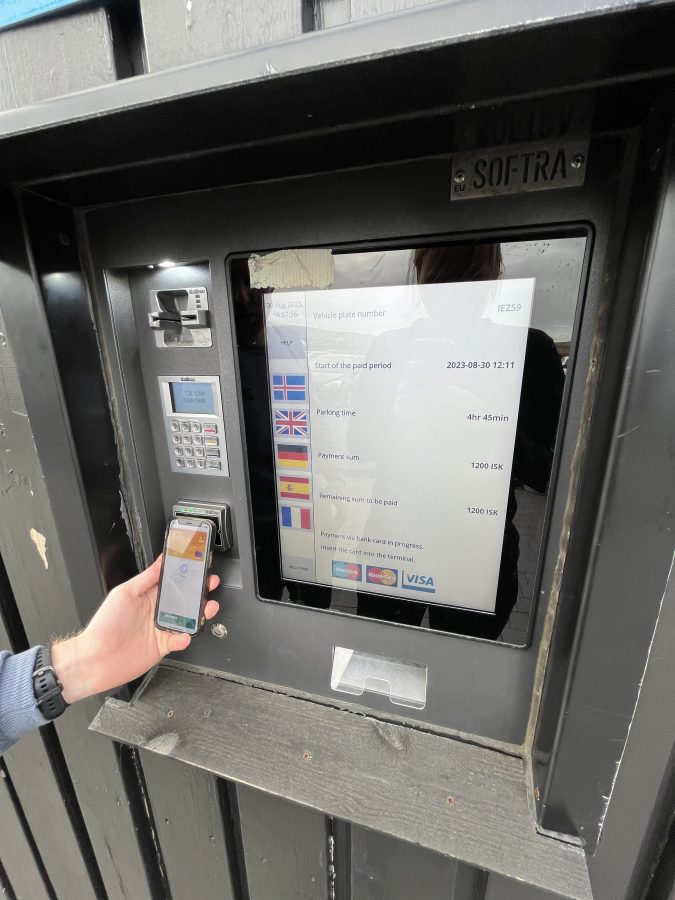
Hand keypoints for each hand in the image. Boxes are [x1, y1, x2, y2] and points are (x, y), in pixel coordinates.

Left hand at [52, 557, 219, 703]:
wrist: (96, 659)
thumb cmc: (104, 625)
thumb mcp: (125, 593)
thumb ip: (146, 578)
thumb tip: (160, 560)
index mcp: (147, 596)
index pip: (171, 582)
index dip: (186, 575)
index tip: (198, 566)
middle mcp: (155, 612)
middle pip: (184, 600)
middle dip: (199, 592)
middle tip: (210, 584)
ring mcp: (160, 629)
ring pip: (187, 619)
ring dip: (200, 613)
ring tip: (208, 607)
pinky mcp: (162, 646)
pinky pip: (180, 640)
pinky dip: (186, 637)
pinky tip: (186, 634)